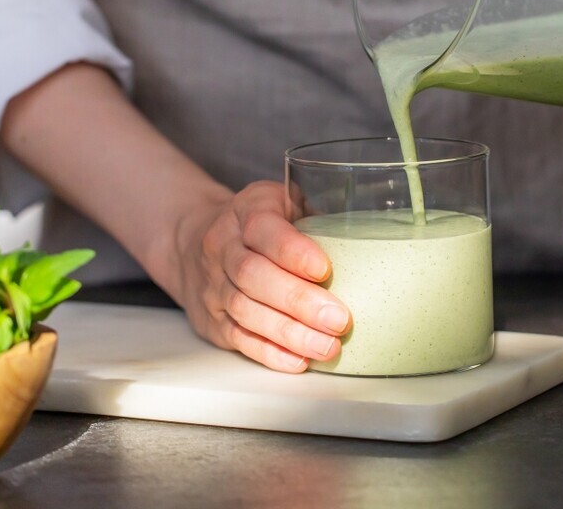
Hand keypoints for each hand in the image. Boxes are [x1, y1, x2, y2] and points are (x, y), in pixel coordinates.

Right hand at [171, 181, 351, 372]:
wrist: (192, 240)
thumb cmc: (259, 222)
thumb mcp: (285, 202)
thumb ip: (318, 217)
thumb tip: (369, 242)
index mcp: (246, 211)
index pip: (263, 228)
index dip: (293, 252)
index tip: (324, 270)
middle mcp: (223, 247)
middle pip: (253, 275)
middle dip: (299, 301)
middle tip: (338, 320)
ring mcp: (214, 285)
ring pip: (246, 311)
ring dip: (289, 333)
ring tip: (327, 346)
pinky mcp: (212, 320)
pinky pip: (239, 338)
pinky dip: (270, 353)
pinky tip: (299, 360)